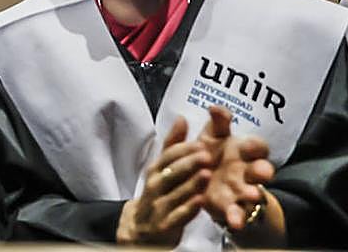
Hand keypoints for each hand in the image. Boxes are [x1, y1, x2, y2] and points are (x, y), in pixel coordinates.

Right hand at [117, 117, 212, 245]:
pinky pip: (178, 216)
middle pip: (170, 172)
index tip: (200, 142)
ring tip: (206, 174)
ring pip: (175, 193)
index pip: (166, 156)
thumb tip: (181, 118)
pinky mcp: (164, 225)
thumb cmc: (158, 194)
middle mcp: (154, 186)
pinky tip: (201, 202)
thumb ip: (173, 145)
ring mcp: (158, 206)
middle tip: (206, 154)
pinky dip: (188, 209)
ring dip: (190, 184)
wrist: (141, 229)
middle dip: (188, 163)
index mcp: (155, 170)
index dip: (183, 149)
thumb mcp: (162, 169)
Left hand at [199, 107, 275, 231]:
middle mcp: (246, 170)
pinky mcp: (231, 208)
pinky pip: (238, 213)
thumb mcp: (213, 136)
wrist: (206, 184)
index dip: (257, 146)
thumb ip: (218, 123)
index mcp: (242, 150)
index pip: (257, 146)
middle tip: (264, 172)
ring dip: (254, 194)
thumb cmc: (213, 153)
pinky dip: (237, 217)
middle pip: (261, 168)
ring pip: (253, 192)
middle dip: (263, 170)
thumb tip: (215, 107)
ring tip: (252, 196)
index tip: (253, 146)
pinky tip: (235, 221)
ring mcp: (241, 190)